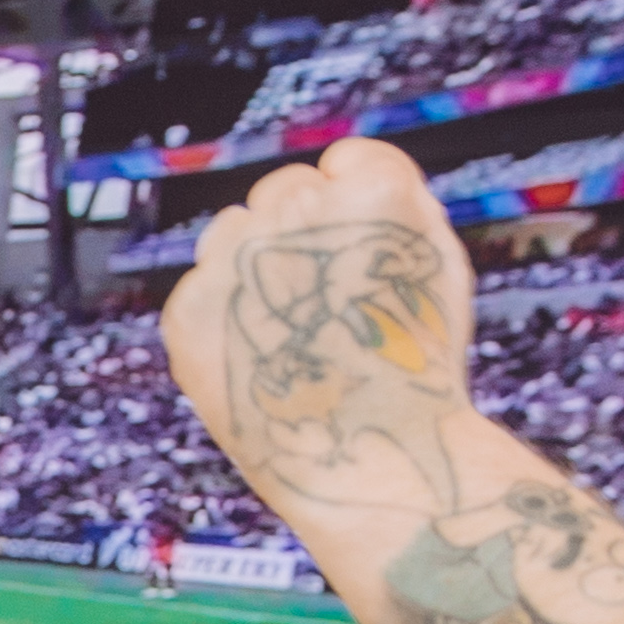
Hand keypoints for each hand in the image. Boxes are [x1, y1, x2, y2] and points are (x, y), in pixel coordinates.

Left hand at [158, 139, 488, 525]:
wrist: (372, 464)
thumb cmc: (416, 366)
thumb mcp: (434, 259)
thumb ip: (392, 197)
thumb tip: (338, 168)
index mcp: (373, 191)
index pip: (346, 160)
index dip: (358, 209)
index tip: (364, 258)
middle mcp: (296, 212)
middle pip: (284, 189)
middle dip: (303, 233)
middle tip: (329, 302)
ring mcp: (234, 259)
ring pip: (233, 230)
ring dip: (256, 265)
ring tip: (296, 331)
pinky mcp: (190, 309)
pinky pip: (203, 285)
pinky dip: (224, 314)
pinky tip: (259, 354)